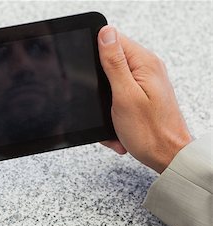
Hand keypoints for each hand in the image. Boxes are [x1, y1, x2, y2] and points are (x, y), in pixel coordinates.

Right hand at [97, 26, 191, 172]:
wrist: (167, 156)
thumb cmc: (149, 132)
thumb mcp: (124, 95)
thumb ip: (114, 63)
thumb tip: (105, 33)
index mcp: (144, 63)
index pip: (113, 40)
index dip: (96, 55)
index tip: (93, 76)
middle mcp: (147, 70)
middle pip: (109, 63)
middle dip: (99, 86)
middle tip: (104, 103)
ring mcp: (144, 83)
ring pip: (110, 84)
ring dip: (105, 104)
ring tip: (113, 119)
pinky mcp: (140, 97)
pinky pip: (117, 98)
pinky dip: (112, 113)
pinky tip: (117, 127)